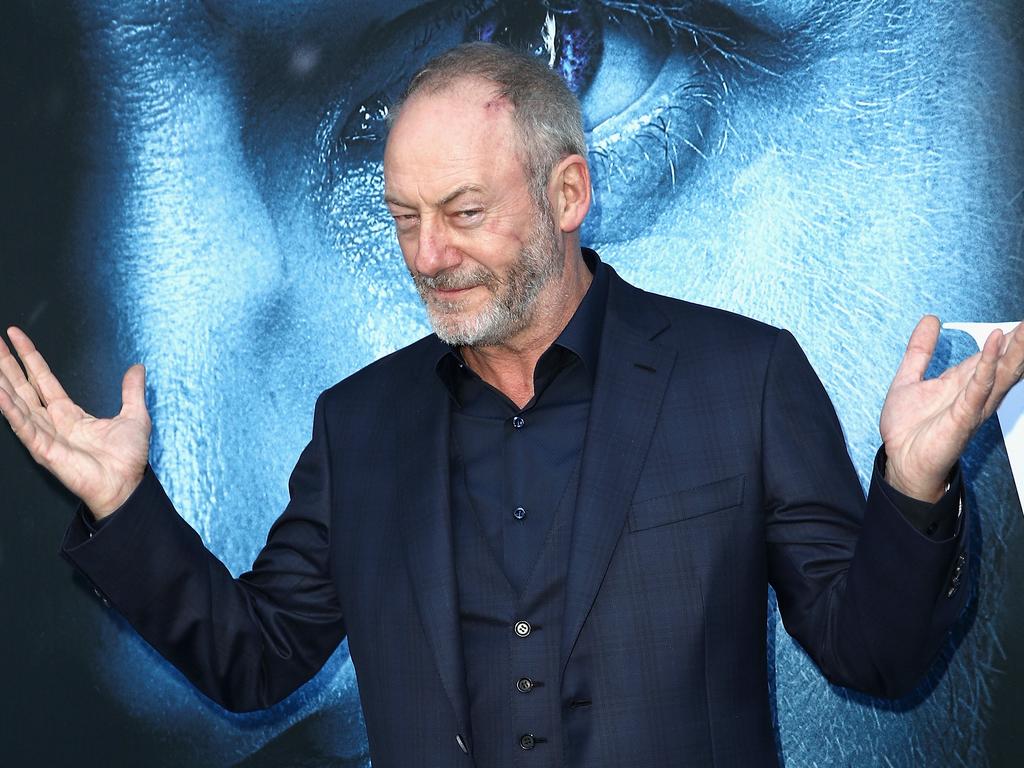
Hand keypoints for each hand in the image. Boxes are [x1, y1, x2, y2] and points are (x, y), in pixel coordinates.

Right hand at [0, 327, 150, 517]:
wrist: (127, 485)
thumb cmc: (128, 458)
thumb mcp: (134, 415)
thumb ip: (132, 390)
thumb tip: (138, 367)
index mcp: (69, 414)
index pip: (42, 379)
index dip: (29, 357)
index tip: (15, 335)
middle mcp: (52, 423)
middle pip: (23, 387)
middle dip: (7, 364)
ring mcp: (45, 436)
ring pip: (17, 403)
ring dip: (2, 383)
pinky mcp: (44, 450)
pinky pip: (24, 427)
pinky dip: (10, 411)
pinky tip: (0, 395)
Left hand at [880, 315, 1023, 501]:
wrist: (900, 460)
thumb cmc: (908, 427)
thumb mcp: (909, 378)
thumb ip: (920, 350)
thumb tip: (930, 320)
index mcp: (963, 382)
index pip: (992, 354)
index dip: (1010, 337)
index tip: (1022, 320)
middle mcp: (974, 392)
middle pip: (1004, 362)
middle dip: (1020, 342)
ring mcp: (971, 405)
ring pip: (1000, 373)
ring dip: (1013, 350)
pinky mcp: (963, 417)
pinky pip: (979, 389)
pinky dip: (987, 368)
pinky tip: (994, 348)